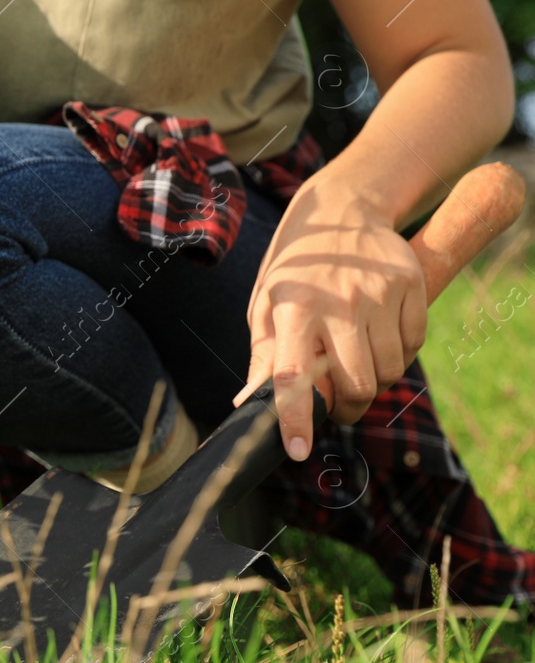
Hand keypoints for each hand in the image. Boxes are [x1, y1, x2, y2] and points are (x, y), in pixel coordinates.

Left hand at [233, 185, 426, 459]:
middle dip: (348, 407)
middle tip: (338, 406)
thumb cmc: (296, 271)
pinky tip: (379, 337)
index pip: (293, 375)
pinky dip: (399, 354)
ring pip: (389, 370)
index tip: (298, 451)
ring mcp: (379, 293)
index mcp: (292, 310)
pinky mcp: (411, 284)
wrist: (341, 212)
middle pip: (356, 384)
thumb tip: (247, 403)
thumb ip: (263, 357)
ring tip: (356, 363)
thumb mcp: (266, 306)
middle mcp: (338, 302)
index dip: (295, 418)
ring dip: (375, 381)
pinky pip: (414, 345)